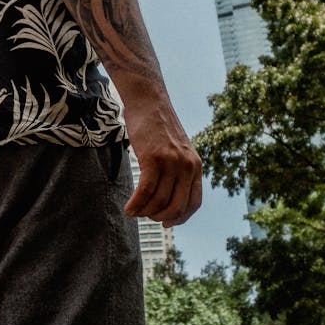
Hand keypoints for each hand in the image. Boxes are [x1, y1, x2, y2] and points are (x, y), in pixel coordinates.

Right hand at [124, 104, 202, 227]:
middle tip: (146, 216)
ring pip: (158, 200)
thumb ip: (178, 168)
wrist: (149, 101)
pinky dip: (135, 204)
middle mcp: (187, 166)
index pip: (194, 203)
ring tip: (133, 211)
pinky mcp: (153, 158)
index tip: (166, 223)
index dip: (180, 218)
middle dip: (160, 217)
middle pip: (176, 206)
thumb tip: (169, 193)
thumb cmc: (158, 125)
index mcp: (195, 165)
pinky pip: (145, 191)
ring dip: (144, 212)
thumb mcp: (177, 148)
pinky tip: (128, 209)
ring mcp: (170, 162)